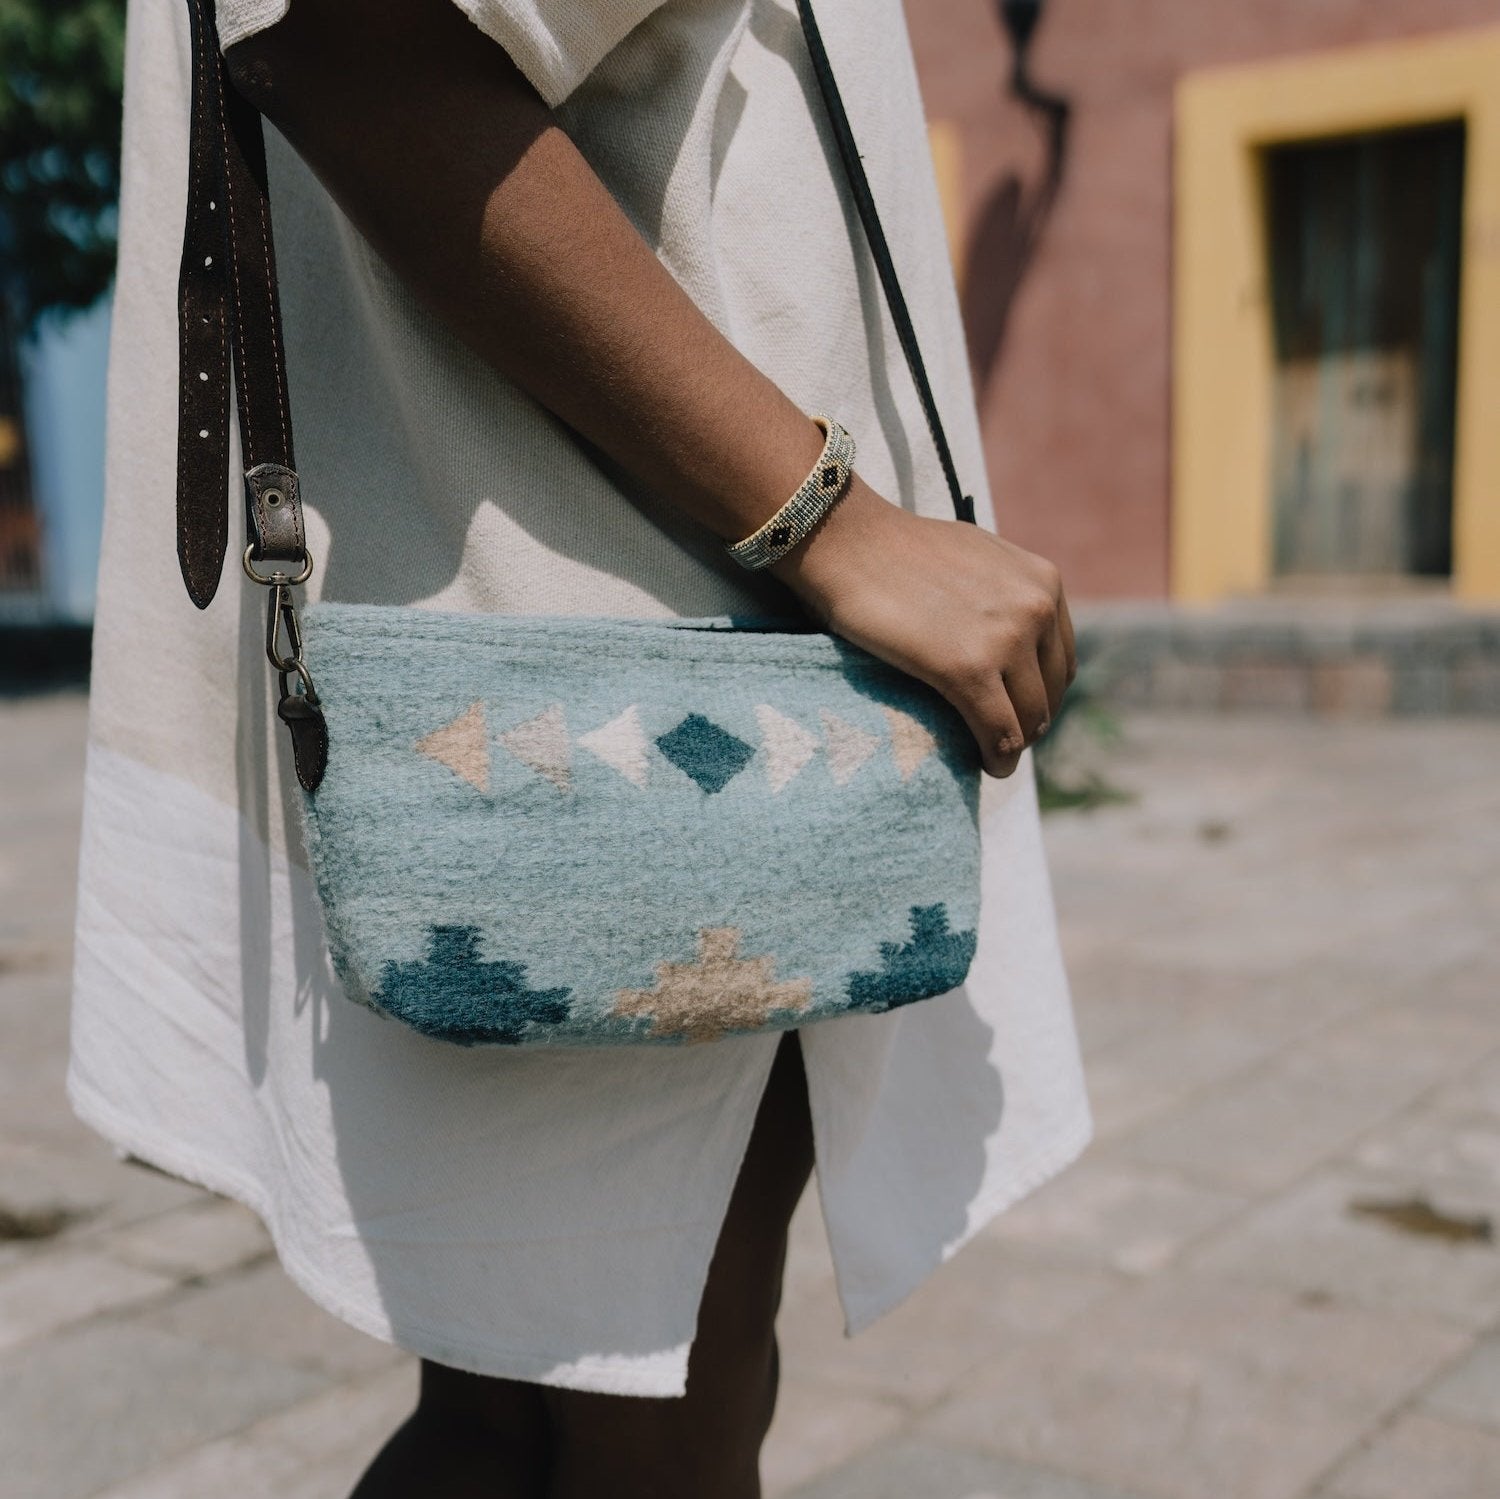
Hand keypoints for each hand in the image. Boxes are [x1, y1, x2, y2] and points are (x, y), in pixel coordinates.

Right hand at [771, 480, 1076, 778]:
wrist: (849, 542)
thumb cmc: (897, 550)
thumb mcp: (976, 559)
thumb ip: (1004, 594)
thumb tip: (1010, 634)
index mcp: (1043, 582)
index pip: (1060, 659)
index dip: (1038, 694)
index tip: (1012, 712)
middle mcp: (1036, 608)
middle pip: (1050, 693)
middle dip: (1028, 722)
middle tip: (998, 740)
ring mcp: (1005, 639)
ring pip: (1030, 718)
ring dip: (1013, 745)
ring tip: (991, 756)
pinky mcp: (968, 669)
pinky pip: (999, 732)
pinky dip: (997, 758)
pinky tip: (987, 766)